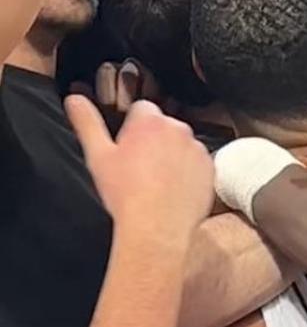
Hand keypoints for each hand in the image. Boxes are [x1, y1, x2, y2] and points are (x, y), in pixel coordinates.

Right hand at [65, 96, 213, 244]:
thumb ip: (87, 123)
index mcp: (149, 121)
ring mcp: (197, 147)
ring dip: (171, 154)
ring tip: (156, 180)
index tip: (127, 146)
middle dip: (153, 138)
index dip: (132, 126)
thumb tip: (75, 100)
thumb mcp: (98, 156)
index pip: (142, 109)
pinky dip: (188, 170)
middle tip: (139, 166)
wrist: (157, 227)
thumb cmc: (126, 194)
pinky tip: (174, 187)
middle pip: (163, 125)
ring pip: (181, 144)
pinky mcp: (211, 167)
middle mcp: (178, 129)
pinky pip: (197, 162)